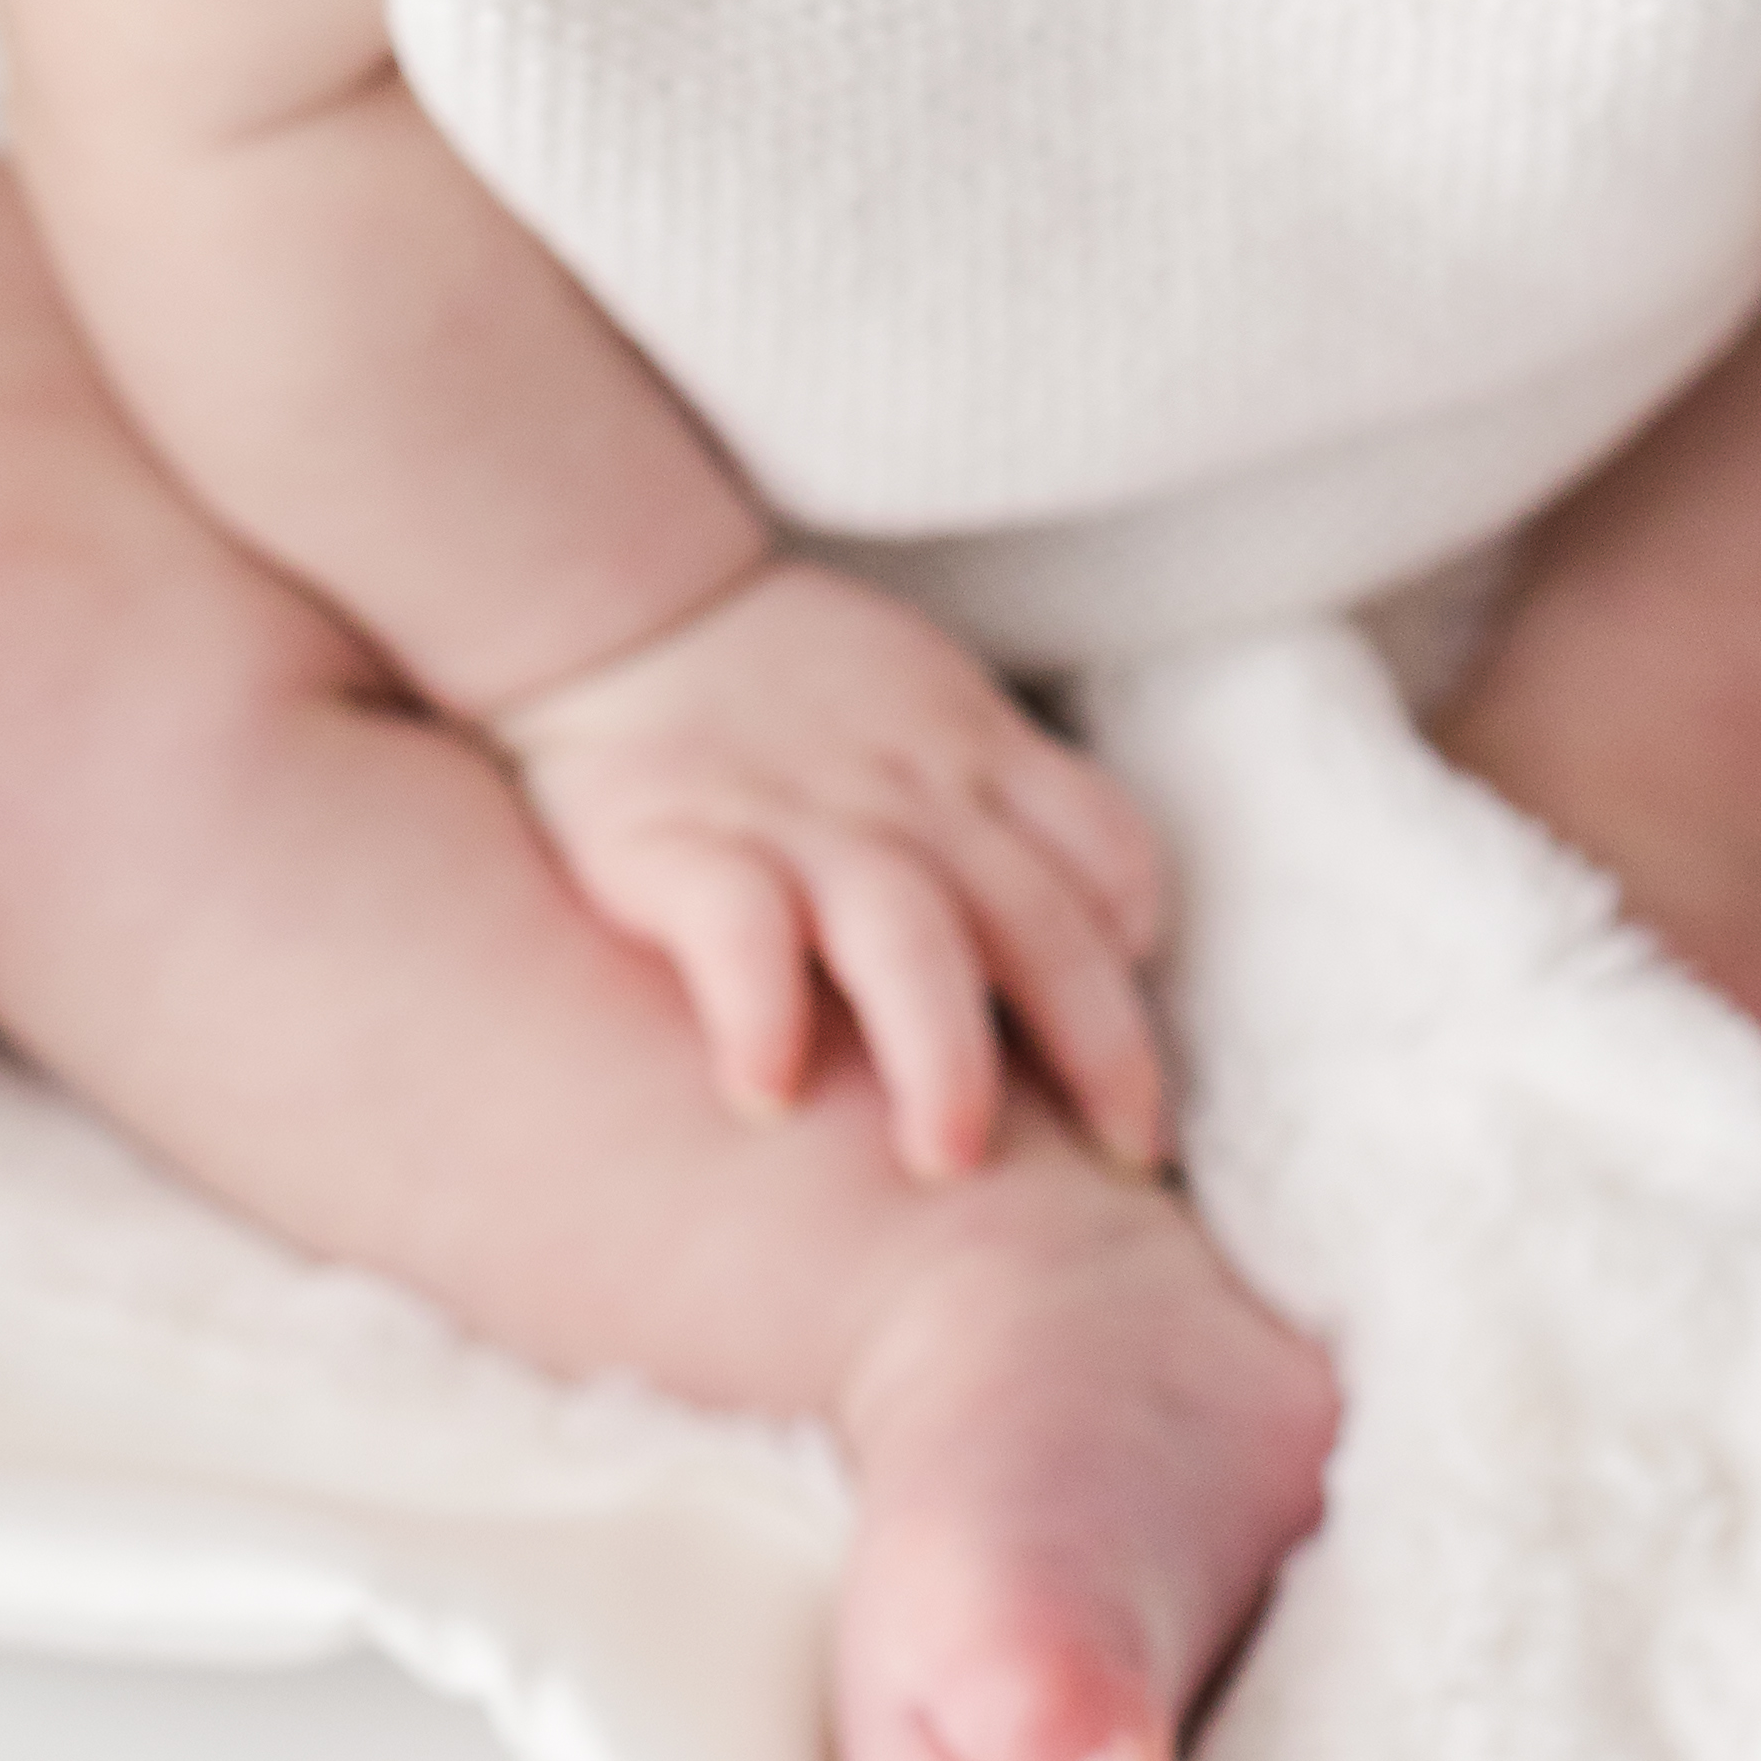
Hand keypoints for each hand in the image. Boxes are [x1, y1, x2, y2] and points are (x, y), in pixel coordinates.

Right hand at [486, 561, 1174, 1183]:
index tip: (1139, 1059)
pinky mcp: (678, 843)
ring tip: (947, 1155)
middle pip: (1036, 918)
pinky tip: (765, 1090)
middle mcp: (909, 795)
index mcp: (976, 756)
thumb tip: (1115, 939)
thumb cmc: (793, 688)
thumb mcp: (931, 707)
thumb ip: (1012, 802)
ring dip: (943, 1050)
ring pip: (906, 933)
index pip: (1107, 850)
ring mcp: (798, 820)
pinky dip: (761, 1006)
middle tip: (1127, 1155)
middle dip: (1097, 1042)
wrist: (621, 605)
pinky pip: (737, 928)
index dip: (1139, 952)